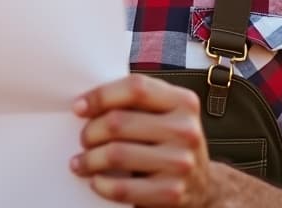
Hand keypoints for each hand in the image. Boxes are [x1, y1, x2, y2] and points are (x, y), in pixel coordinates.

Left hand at [70, 74, 212, 206]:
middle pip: (119, 122)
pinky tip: (96, 181)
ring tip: (81, 162)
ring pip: (116, 154)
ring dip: (89, 159)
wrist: (202, 186)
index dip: (101, 96)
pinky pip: (122, 188)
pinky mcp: (172, 193)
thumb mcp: (165, 115)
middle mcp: (186, 130)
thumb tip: (86, 104)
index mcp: (183, 102)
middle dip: (90, 131)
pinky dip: (101, 184)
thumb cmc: (170, 143)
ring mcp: (180, 163)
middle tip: (83, 139)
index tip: (79, 107)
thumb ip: (137, 103)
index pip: (135, 88)